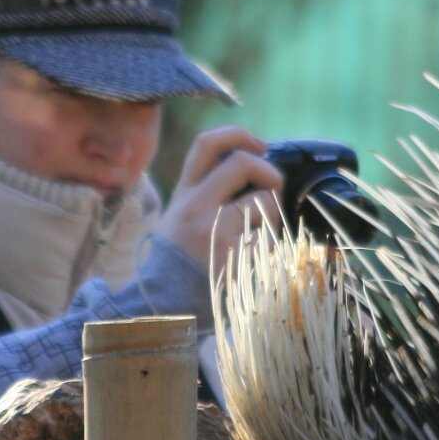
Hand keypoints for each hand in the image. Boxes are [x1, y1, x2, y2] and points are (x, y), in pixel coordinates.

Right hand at [157, 127, 283, 274]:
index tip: (260, 144)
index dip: (238, 135)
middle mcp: (196, 207)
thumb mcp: (180, 215)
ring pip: (265, 201)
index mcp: (184, 194)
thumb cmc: (180, 259)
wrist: (166, 305)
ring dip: (272, 217)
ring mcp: (215, 231)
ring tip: (257, 235)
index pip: (206, 144)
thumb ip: (207, 189)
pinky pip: (271, 237)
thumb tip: (256, 164)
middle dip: (269, 173)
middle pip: (243, 162)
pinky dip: (270, 246)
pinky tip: (253, 258)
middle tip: (272, 191)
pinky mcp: (235, 256)